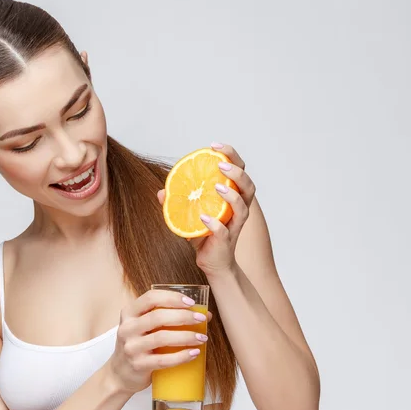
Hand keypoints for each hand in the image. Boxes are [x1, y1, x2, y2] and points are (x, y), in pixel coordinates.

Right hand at [108, 289, 211, 393]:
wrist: (120, 374)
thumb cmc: (139, 346)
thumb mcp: (145, 328)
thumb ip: (168, 318)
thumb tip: (205, 315)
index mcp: (129, 313)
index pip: (151, 298)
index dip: (172, 298)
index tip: (191, 302)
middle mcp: (127, 328)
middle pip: (158, 317)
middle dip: (184, 316)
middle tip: (201, 319)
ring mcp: (131, 347)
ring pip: (162, 337)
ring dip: (186, 336)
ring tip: (202, 338)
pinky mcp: (138, 365)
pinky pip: (163, 360)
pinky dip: (181, 356)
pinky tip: (194, 353)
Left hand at [157, 143, 255, 276]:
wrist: (212, 263)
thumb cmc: (205, 236)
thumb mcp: (189, 216)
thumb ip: (177, 203)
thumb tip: (161, 192)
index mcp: (234, 199)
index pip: (240, 171)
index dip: (232, 155)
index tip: (214, 146)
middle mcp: (239, 210)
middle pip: (249, 186)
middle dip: (237, 171)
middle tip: (220, 164)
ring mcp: (235, 226)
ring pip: (243, 207)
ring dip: (231, 195)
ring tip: (216, 187)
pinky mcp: (227, 241)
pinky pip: (223, 231)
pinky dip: (214, 223)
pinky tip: (203, 217)